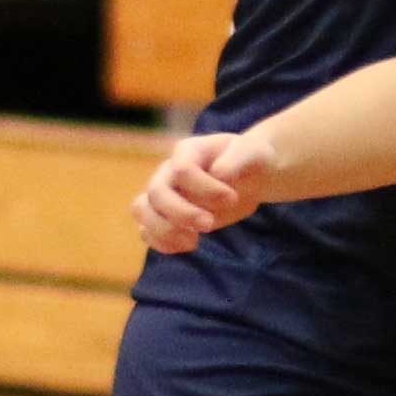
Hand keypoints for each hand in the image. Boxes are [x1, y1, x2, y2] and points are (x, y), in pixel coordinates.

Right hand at [133, 131, 278, 252]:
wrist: (251, 176)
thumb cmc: (250, 161)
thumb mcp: (252, 153)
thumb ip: (237, 160)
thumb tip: (219, 174)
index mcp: (189, 151)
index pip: (182, 170)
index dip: (205, 189)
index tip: (232, 199)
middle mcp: (170, 171)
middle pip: (156, 192)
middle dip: (182, 213)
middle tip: (209, 225)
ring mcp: (165, 193)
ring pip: (142, 211)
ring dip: (164, 231)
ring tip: (194, 241)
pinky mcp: (166, 216)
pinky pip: (147, 231)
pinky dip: (161, 243)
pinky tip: (189, 244)